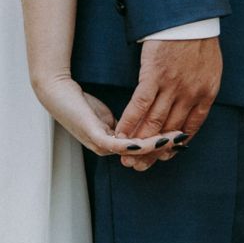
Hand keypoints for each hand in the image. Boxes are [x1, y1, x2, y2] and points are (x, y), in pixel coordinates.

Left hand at [35, 72, 171, 158]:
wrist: (56, 89)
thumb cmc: (80, 98)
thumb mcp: (109, 110)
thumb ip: (127, 117)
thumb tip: (147, 112)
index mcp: (113, 141)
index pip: (142, 146)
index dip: (163, 142)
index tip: (183, 135)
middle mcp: (109, 148)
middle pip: (143, 153)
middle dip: (167, 147)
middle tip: (187, 140)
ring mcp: (103, 146)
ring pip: (137, 151)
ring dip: (161, 146)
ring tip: (180, 139)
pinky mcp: (98, 138)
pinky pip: (125, 145)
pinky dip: (144, 143)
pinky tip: (161, 138)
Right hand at [116, 35, 220, 168]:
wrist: (190, 14)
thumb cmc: (200, 36)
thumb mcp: (211, 66)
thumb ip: (202, 87)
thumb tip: (192, 104)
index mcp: (207, 94)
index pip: (190, 128)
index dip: (175, 144)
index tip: (164, 155)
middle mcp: (190, 95)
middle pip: (169, 131)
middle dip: (153, 151)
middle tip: (139, 165)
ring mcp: (172, 87)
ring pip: (154, 122)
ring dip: (139, 142)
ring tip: (127, 156)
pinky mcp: (154, 76)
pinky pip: (140, 105)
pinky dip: (130, 122)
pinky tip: (121, 133)